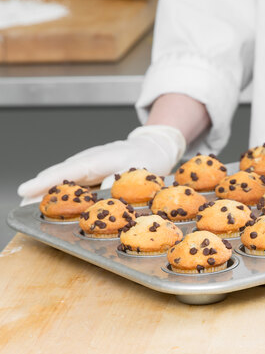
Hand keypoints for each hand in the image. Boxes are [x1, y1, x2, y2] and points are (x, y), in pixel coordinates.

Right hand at [18, 125, 185, 201]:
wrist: (153, 148)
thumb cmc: (147, 159)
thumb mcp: (138, 171)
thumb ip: (118, 182)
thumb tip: (100, 195)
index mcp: (99, 159)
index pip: (66, 171)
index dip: (45, 182)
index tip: (26, 190)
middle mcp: (89, 160)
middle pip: (58, 174)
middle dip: (38, 188)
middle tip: (21, 204)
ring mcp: (88, 165)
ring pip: (62, 177)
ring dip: (45, 190)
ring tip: (28, 205)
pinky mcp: (90, 170)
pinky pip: (70, 180)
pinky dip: (58, 189)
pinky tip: (48, 200)